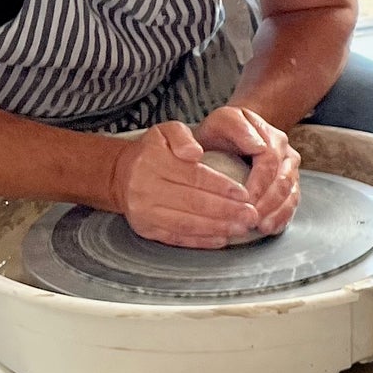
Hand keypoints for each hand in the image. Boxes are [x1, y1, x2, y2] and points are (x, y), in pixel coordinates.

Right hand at [112, 122, 262, 249]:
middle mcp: (146, 188)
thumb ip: (182, 136)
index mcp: (154, 162)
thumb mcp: (165, 132)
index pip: (194, 177)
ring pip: (187, 223)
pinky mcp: (145, 229)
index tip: (245, 194)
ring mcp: (144, 212)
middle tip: (251, 215)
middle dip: (226, 211)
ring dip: (218, 228)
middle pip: (193, 203)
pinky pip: (176, 238)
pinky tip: (221, 239)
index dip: (222, 187)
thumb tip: (194, 153)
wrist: (121, 175)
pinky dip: (201, 240)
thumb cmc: (153, 152)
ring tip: (242, 228)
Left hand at [197, 103, 299, 236]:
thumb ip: (237, 127)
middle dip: (268, 203)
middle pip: (283, 181)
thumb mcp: (222, 121)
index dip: (258, 183)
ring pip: (290, 194)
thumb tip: (259, 147)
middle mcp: (286, 154)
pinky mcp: (290, 186)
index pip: (270, 162)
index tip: (243, 200)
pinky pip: (292, 204)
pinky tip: (271, 228)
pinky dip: (283, 217)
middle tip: (251, 219)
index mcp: (272, 137)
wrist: (231, 135)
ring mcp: (290, 171)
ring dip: (277, 213)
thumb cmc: (222, 132)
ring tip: (262, 227)